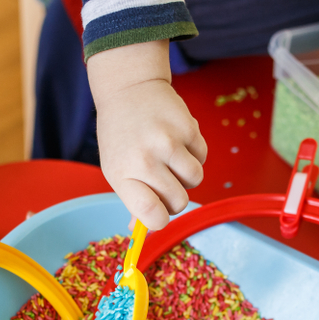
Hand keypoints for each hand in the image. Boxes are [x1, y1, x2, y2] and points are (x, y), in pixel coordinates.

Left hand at [88, 40, 207, 230]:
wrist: (129, 88)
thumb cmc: (121, 135)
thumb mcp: (116, 168)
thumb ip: (133, 200)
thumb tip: (142, 230)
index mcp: (123, 174)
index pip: (150, 214)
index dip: (159, 220)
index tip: (158, 214)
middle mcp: (145, 158)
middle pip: (179, 201)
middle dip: (175, 197)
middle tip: (164, 182)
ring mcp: (168, 141)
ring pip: (195, 179)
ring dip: (187, 175)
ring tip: (171, 159)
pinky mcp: (188, 127)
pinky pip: (202, 157)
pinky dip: (194, 154)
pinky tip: (177, 141)